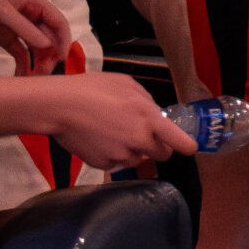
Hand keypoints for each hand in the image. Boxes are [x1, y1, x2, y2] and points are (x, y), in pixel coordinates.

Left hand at [0, 0, 72, 73]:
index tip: (61, 59)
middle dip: (50, 55)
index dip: (63, 40)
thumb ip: (24, 28)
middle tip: (42, 73)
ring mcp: (18, 29)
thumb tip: (48, 45)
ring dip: (38, 63)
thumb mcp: (0, 11)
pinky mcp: (6, 39)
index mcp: (35, 3)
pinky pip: (21, 54)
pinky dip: (24, 66)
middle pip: (49, 38)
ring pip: (37, 48)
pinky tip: (20, 78)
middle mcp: (31, 16)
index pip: (58, 22)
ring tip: (32, 79)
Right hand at [47, 72, 196, 166]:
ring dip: (133, 151)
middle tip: (144, 136)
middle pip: (161, 155)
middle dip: (157, 147)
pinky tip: (100, 140)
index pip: (179, 141)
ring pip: (138, 160)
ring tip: (115, 134)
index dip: (187, 146)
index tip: (189, 148)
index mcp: (149, 118)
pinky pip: (116, 164)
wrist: (59, 106)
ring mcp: (121, 155)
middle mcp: (139, 140)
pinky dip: (112, 155)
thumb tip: (154, 113)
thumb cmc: (92, 89)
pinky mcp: (103, 165)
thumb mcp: (126, 84)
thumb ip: (146, 101)